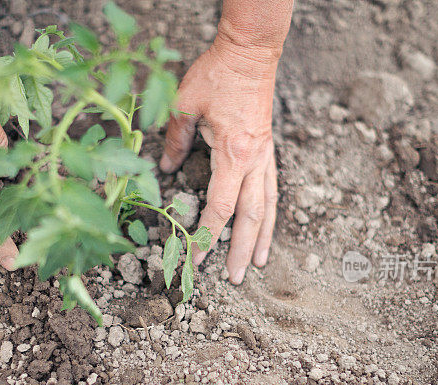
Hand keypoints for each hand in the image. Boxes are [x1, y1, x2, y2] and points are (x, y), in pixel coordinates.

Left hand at [160, 31, 279, 284]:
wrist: (251, 53)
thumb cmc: (217, 74)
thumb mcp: (185, 105)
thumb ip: (174, 141)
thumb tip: (166, 169)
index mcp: (233, 153)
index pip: (220, 207)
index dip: (206, 236)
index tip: (195, 258)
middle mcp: (255, 161)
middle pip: (251, 217)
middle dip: (243, 251)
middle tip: (236, 279)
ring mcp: (266, 157)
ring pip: (268, 207)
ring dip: (264, 238)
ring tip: (261, 264)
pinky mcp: (269, 151)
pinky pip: (272, 190)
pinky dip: (269, 214)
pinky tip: (266, 228)